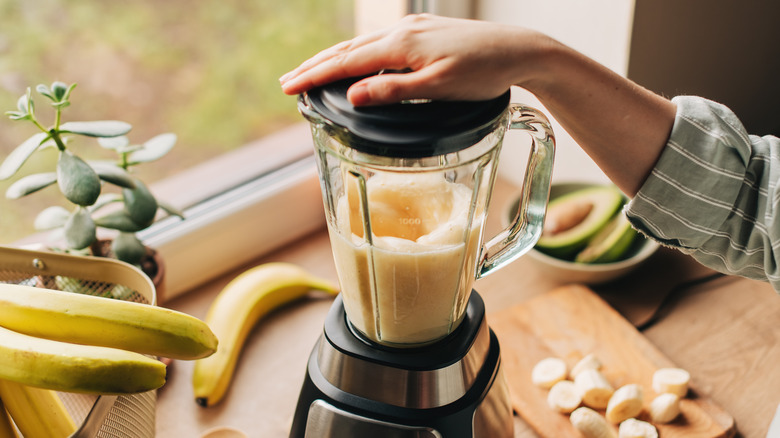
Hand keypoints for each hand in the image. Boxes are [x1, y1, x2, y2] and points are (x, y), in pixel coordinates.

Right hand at [279, 14, 547, 104]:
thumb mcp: (439, 88)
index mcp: (401, 46)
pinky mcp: (423, 33)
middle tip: (286, 82)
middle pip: (347, 49)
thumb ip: (395, 91)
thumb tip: (353, 94)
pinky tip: (355, 63)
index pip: (346, 62)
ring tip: (310, 73)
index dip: (314, 76)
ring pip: (361, 44)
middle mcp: (402, 32)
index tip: (288, 88)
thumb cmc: (484, 71)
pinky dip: (356, 54)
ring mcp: (413, 29)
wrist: (518, 50)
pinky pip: (378, 43)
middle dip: (314, 66)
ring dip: (333, 59)